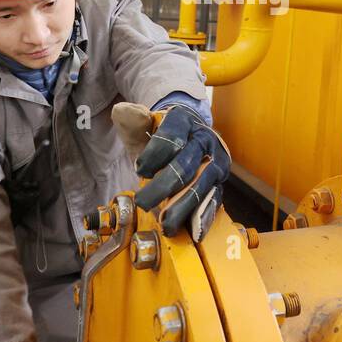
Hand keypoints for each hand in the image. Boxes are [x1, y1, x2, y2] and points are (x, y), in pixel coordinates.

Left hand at [129, 104, 230, 240]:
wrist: (188, 137)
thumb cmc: (162, 135)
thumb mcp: (145, 122)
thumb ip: (132, 119)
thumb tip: (122, 111)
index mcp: (185, 121)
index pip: (171, 137)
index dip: (154, 155)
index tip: (139, 169)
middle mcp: (205, 140)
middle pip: (184, 165)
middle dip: (163, 187)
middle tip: (143, 202)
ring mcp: (215, 162)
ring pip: (201, 186)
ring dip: (183, 206)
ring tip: (167, 224)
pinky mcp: (219, 184)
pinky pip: (214, 201)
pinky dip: (203, 217)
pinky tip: (193, 230)